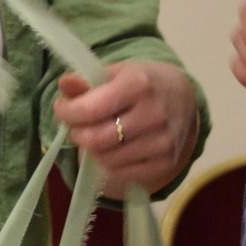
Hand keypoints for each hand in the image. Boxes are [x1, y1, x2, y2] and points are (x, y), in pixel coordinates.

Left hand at [52, 60, 198, 196]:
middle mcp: (154, 114)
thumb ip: (86, 80)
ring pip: (105, 159)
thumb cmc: (142, 83)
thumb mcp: (116, 73)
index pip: (90, 109)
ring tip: (94, 134)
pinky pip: (120, 172)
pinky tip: (111, 147)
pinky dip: (107, 162)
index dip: (67, 112)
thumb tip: (64, 83)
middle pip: (95, 139)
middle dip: (76, 133)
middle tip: (76, 125)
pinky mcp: (165, 162)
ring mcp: (162, 142)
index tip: (62, 108)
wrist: (183, 98)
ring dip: (91, 149)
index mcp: (139, 85)